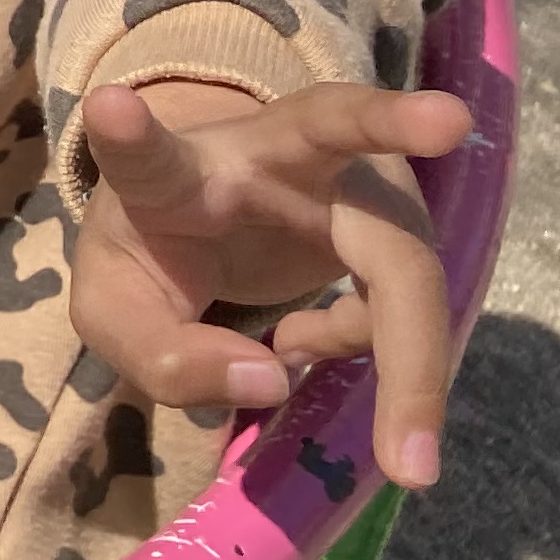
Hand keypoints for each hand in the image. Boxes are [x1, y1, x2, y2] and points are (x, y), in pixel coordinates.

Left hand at [74, 76, 475, 489]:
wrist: (202, 226)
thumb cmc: (153, 256)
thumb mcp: (122, 314)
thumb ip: (165, 358)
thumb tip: (271, 382)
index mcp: (164, 174)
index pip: (142, 155)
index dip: (126, 135)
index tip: (110, 107)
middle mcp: (263, 156)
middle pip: (331, 123)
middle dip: (389, 118)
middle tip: (448, 117)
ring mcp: (347, 183)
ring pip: (401, 251)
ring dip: (414, 358)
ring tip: (409, 451)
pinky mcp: (397, 227)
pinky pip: (403, 312)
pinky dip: (366, 355)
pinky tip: (297, 342)